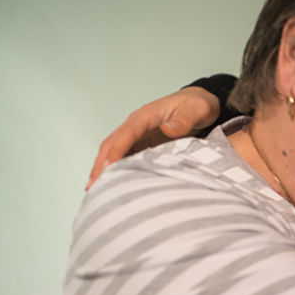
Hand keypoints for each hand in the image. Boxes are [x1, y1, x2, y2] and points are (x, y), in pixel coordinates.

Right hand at [88, 86, 220, 186]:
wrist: (200, 103)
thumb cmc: (198, 106)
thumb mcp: (197, 110)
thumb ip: (184, 120)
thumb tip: (168, 129)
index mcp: (147, 115)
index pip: (127, 133)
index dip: (117, 150)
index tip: (109, 167)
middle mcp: (137, 123)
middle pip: (112, 143)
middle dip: (102, 164)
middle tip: (94, 186)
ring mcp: (137, 133)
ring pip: (114, 150)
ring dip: (104, 169)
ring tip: (96, 190)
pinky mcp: (141, 142)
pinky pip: (124, 155)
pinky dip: (116, 169)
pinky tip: (112, 184)